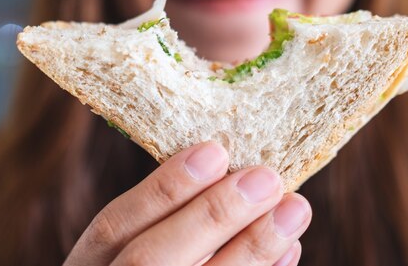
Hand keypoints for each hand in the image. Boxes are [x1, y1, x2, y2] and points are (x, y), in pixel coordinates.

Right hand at [64, 141, 310, 265]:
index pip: (113, 227)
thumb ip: (165, 221)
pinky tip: (288, 251)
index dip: (163, 189)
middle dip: (212, 216)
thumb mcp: (131, 250)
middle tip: (267, 178)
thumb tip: (231, 175)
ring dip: (252, 249)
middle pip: (151, 261)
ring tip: (294, 209)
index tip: (214, 152)